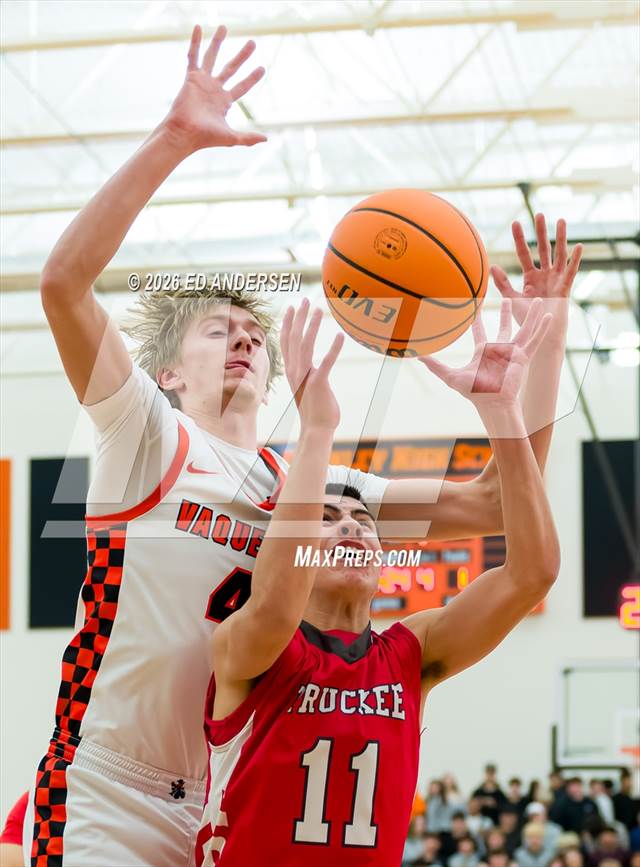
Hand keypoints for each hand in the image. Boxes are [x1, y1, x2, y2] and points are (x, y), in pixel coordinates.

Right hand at [162, 25, 266, 152]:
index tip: (262, 68)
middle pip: (231, 68)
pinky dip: (195, 42)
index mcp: (224, 102)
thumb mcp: (231, 138)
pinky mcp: (191, 77)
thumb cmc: (205, 138)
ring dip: (218, 42)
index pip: (242, 87)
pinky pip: (193, 56)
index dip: (252, 78)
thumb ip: (248, 138)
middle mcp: (214, 89)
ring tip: (224, 27)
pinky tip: (199, 28)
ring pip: (212, 57)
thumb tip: (266, 139)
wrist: (185, 133)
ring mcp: (202, 82)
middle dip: (242, 56)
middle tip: (252, 43)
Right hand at [280, 299, 343, 431]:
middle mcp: (295, 371)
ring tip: (319, 310)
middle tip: (305, 300)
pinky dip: (333, 349)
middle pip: (294, 339)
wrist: (316, 428)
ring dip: (312, 326)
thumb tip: (311, 366)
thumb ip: (307, 373)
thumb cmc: (315, 407)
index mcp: (291, 370)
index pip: (286, 342)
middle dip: (299, 317)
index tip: (291, 307)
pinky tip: (340, 336)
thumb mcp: (307, 386)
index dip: (287, 323)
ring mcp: (305, 377)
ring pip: (305, 346)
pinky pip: (326, 363)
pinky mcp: (319, 384)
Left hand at [418, 299, 551, 415]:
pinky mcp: (523, 356)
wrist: (492, 402)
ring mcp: (513, 352)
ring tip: (539, 300)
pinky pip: (534, 340)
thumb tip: (417, 356)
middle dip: (505, 313)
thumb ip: (435, 365)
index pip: (479, 331)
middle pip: (503, 326)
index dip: (476, 320)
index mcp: (484, 352)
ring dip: (531, 316)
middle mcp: (499, 350)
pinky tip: (549, 317)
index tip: (476, 307)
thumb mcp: (450, 376)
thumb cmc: (474, 392)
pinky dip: (542, 329)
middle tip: (507, 298)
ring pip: (523, 329)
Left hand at [491, 214, 582, 326]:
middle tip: (539, 214)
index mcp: (530, 277)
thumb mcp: (512, 299)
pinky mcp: (565, 287)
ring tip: (560, 221)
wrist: (540, 335)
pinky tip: (578, 246)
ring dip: (560, 238)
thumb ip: (503, 283)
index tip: (515, 222)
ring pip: (559, 255)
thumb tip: (492, 266)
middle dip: (541, 232)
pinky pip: (571, 271)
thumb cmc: (526, 319)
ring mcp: (556, 279)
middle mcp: (544, 275)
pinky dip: (575, 259)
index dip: (519, 239)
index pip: (523, 253)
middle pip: (542, 249)